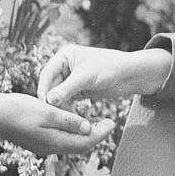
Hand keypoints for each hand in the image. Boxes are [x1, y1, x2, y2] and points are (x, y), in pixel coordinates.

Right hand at [0, 93, 114, 155]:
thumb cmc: (17, 110)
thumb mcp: (47, 111)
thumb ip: (68, 120)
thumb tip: (88, 128)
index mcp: (54, 141)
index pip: (85, 141)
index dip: (101, 133)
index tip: (113, 122)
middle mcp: (49, 148)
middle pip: (79, 145)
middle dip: (95, 135)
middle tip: (108, 123)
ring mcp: (41, 146)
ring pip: (69, 143)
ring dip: (82, 134)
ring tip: (94, 122)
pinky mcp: (35, 140)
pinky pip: (59, 139)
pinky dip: (69, 132)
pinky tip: (71, 121)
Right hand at [35, 44, 170, 107]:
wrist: (131, 75)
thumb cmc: (111, 68)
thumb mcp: (87, 77)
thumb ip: (67, 89)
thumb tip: (49, 101)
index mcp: (64, 55)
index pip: (47, 73)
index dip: (44, 89)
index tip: (43, 104)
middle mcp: (65, 66)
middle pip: (50, 86)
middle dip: (51, 100)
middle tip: (49, 116)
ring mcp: (70, 79)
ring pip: (57, 95)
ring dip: (58, 107)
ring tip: (59, 119)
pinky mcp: (77, 90)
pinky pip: (66, 101)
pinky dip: (67, 110)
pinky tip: (68, 119)